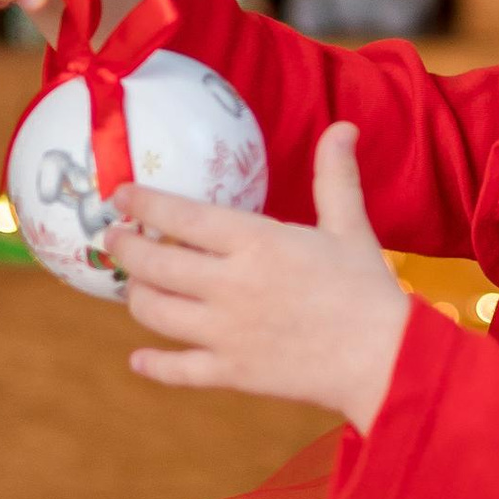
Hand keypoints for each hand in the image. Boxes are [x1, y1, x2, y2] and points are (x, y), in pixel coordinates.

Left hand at [114, 122, 409, 427]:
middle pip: (154, 265)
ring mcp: (226, 333)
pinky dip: (152, 365)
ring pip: (155, 314)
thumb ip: (335, 176)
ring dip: (136, 297)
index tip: (121, 196)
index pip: (181, 216)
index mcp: (256, 242)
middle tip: (113, 239)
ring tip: (133, 286)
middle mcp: (230, 286)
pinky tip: (138, 359)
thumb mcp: (350, 226)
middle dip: (124, 249)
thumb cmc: (367, 289)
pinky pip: (177, 370)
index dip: (142, 204)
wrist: (385, 360)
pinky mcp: (232, 373)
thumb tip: (343, 126)